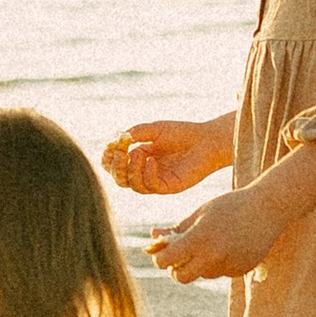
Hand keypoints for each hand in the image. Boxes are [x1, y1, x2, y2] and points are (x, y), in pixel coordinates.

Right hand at [103, 118, 229, 196]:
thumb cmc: (182, 133)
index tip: (109, 147)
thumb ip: (136, 133)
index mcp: (139, 157)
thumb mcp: (155, 129)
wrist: (207, 141)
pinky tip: (151, 161)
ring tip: (138, 153)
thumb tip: (117, 140)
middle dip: (115, 168)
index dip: (108, 159)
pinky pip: (150, 185)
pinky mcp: (168, 187)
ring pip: (133, 185)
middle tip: (119, 154)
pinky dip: (146, 173)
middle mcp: (145, 171)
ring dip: (130, 170)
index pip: (116, 165)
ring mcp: (156, 180)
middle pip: (119, 179)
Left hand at [148, 188, 276, 284]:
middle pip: (181, 277)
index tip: (161, 252)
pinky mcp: (241, 270)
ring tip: (209, 242)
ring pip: (202, 274)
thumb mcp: (200, 213)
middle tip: (177, 257)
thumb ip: (177, 230)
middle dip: (175, 269)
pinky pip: (220, 272)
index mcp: (199, 238)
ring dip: (198, 264)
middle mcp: (213, 256)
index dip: (159, 258)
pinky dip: (217, 263)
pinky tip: (227, 244)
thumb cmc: (231, 205)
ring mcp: (228, 266)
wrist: (269, 208)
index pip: (167, 261)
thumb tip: (152, 239)